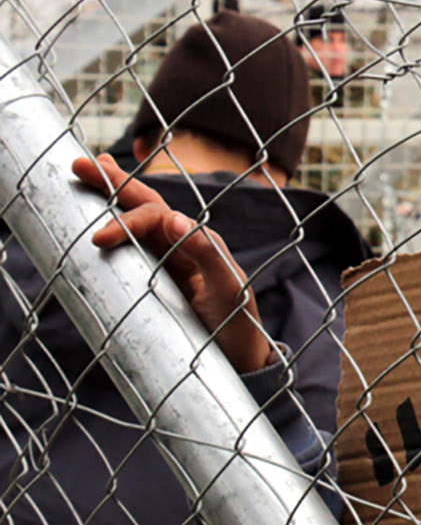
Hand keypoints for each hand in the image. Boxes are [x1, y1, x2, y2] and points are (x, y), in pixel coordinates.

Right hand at [72, 154, 274, 373]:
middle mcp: (181, 245)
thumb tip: (172, 218)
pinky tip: (94, 220)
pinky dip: (112, 227)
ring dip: (109, 196)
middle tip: (79, 163)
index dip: (127, 219)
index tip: (100, 239)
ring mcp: (166, 262)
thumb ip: (208, 255)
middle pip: (144, 205)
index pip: (157, 215)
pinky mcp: (153, 282)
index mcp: (198, 241)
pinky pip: (129, 249)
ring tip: (85, 171)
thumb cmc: (236, 325)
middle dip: (113, 183)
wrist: (237, 361)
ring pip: (134, 221)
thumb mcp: (228, 290)